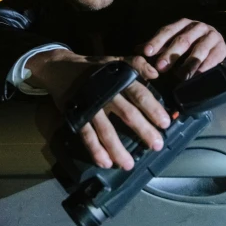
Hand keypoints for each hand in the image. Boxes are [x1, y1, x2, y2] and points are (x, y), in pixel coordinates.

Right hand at [28, 50, 169, 169]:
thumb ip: (137, 65)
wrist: (59, 68)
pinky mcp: (76, 115)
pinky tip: (105, 162)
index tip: (165, 123)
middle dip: (143, 130)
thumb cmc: (94, 67)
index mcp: (117, 79)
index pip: (139, 94)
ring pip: (106, 130)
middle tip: (156, 145)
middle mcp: (105, 93)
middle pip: (126, 113)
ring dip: (118, 148)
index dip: (153, 108)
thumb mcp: (115, 61)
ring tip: (129, 164)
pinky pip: (86, 135)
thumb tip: (156, 74)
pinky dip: (95, 150)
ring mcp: (90, 105)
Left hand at [137, 18, 225, 78]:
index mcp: (182, 23)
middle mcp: (197, 27)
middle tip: (160, 67)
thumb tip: (137, 51)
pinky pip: (213, 57)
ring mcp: (210, 36)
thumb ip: (158, 45)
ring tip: (180, 76)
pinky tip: (198, 75)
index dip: (156, 41)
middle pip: (183, 40)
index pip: (167, 31)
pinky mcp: (221, 48)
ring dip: (188, 63)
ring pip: (199, 49)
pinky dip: (205, 67)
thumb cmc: (191, 41)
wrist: (216, 40)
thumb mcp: (174, 40)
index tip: (146, 53)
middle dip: (171, 54)